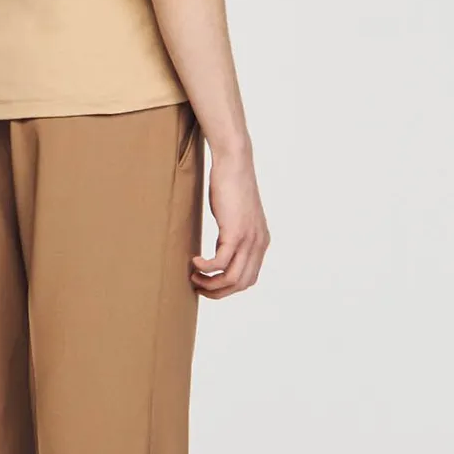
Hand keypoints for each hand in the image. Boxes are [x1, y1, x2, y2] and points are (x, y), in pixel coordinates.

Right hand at [191, 148, 268, 296]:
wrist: (235, 162)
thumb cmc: (230, 185)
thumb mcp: (236, 215)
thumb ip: (233, 233)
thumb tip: (221, 246)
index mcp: (260, 242)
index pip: (248, 278)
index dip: (228, 288)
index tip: (209, 284)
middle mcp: (258, 243)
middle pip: (240, 284)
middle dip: (217, 291)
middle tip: (197, 286)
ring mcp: (248, 239)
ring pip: (231, 278)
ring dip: (210, 283)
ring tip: (193, 277)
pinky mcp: (235, 232)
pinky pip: (220, 262)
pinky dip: (205, 268)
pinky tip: (194, 261)